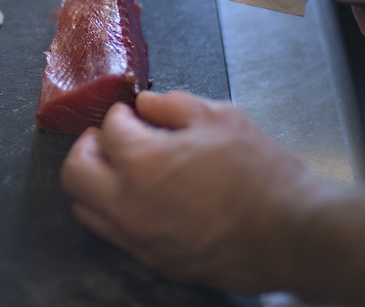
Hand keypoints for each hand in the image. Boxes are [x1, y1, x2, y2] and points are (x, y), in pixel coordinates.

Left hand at [60, 90, 319, 292]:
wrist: (290, 233)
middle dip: (88, 146)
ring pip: (85, 209)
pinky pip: (112, 233)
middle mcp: (128, 204)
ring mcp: (138, 237)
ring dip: (95, 182)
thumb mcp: (221, 118)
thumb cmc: (261, 175)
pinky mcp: (153, 259)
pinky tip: (141, 197)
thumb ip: (174, 104)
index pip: (108, 129)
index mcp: (142, 162)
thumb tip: (147, 104)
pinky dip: (114, 210)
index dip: (120, 113)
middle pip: (74, 172)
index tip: (132, 113)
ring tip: (121, 168)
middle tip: (109, 137)